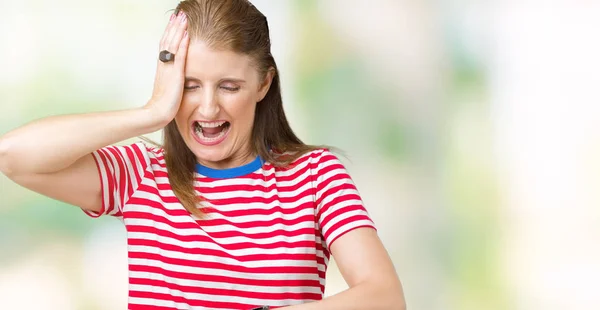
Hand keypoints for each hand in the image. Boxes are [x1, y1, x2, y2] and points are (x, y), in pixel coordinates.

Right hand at [144, 10, 189, 125]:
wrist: (157, 113)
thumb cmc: (164, 104)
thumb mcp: (169, 86)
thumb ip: (172, 78)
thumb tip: (177, 74)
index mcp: (163, 67)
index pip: (166, 45)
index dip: (170, 32)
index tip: (174, 21)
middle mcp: (164, 65)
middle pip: (168, 40)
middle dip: (174, 26)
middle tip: (179, 13)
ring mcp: (169, 69)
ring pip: (173, 44)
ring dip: (179, 30)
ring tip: (183, 17)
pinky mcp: (176, 75)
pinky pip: (180, 57)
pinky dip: (183, 44)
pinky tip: (187, 34)